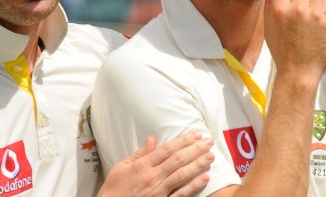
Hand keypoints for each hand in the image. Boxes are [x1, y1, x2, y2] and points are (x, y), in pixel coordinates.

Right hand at [98, 131, 213, 196]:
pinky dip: (193, 186)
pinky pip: (181, 194)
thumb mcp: (121, 167)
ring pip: (182, 175)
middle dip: (195, 149)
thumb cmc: (115, 188)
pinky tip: (204, 178)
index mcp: (142, 165)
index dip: (182, 140)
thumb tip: (151, 139)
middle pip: (178, 160)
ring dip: (198, 164)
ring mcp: (158, 191)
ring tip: (210, 156)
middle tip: (208, 142)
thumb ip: (138, 153)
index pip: (167, 149)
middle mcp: (152, 176)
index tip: (194, 134)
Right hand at [265, 0, 325, 84]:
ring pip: (318, 2)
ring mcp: (314, 14)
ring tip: (311, 30)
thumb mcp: (269, 30)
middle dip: (303, 4)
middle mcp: (296, 8)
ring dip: (316, 11)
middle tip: (302, 22)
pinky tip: (320, 33)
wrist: (299, 72)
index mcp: (279, 8)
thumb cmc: (282, 52)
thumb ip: (269, 9)